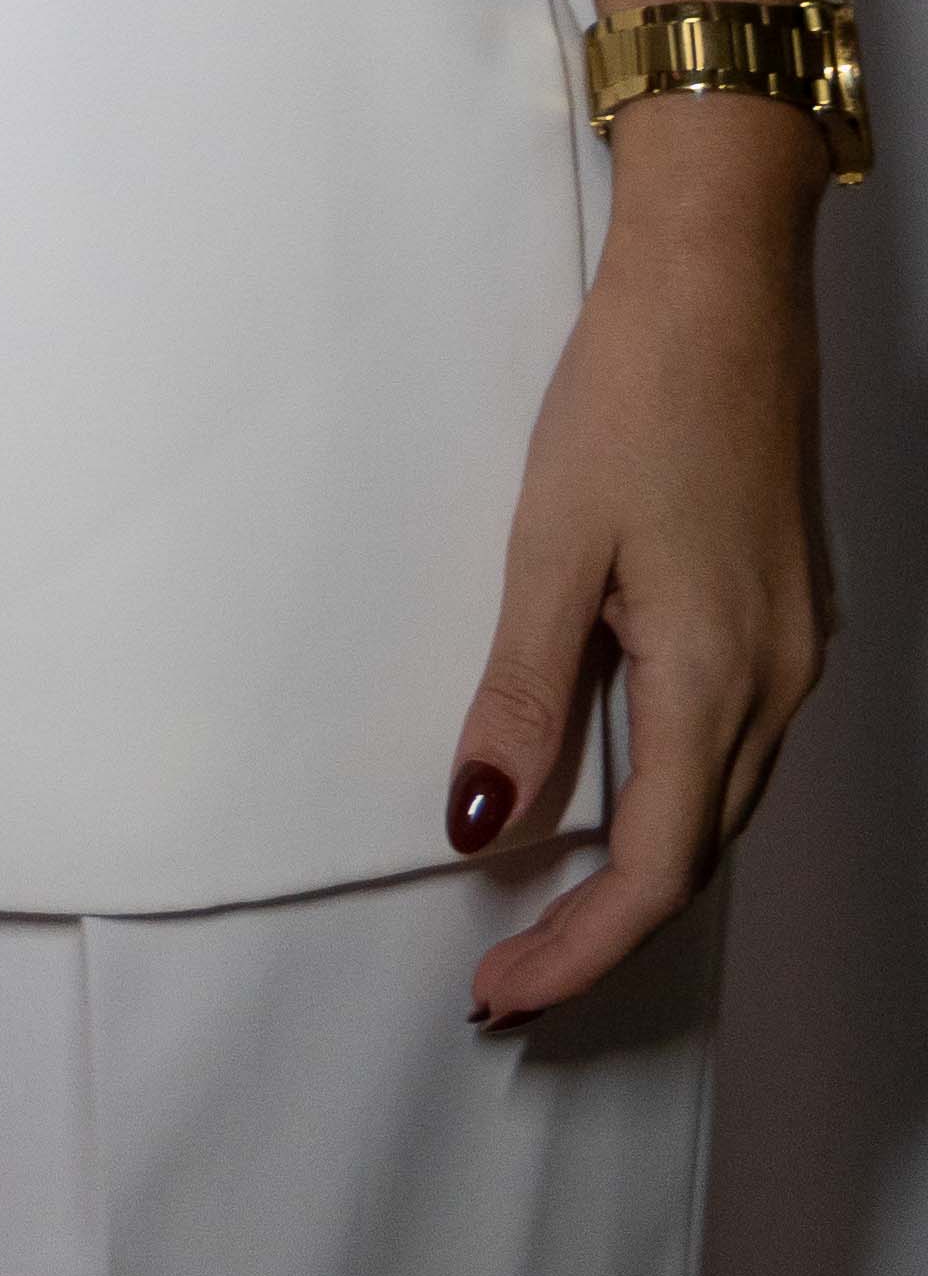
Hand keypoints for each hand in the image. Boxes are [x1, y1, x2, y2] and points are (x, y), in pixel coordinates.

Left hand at [446, 97, 832, 1022]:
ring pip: (718, 806)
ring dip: (639, 873)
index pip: (653, 875)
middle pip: (694, 859)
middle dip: (603, 934)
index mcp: (717, 678)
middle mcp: (776, 683)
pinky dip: (669, 795)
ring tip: (545, 909)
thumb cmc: (638, 388)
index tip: (500, 995)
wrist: (723, 281)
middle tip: (508, 977)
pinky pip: (731, 744)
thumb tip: (482, 823)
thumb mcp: (553, 541)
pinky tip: (612, 794)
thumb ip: (523, 693)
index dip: (577, 950)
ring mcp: (793, 650)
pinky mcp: (784, 613)